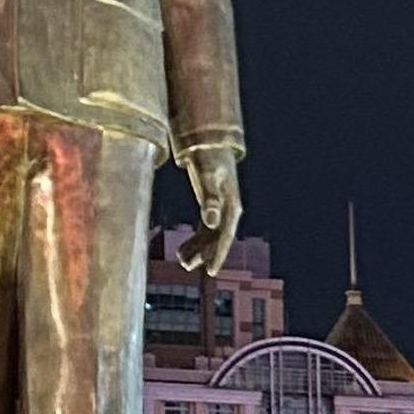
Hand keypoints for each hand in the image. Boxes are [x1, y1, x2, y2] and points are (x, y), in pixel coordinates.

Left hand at [182, 147, 243, 277]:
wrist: (207, 142)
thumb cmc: (208, 158)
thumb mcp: (207, 175)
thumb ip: (210, 198)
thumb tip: (211, 223)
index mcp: (231, 205)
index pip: (226, 235)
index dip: (219, 254)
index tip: (210, 271)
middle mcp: (228, 209)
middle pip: (217, 238)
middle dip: (204, 254)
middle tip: (186, 265)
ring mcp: (220, 208)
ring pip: (210, 236)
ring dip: (198, 249)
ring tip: (182, 260)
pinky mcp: (210, 206)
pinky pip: (204, 229)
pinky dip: (195, 240)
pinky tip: (182, 250)